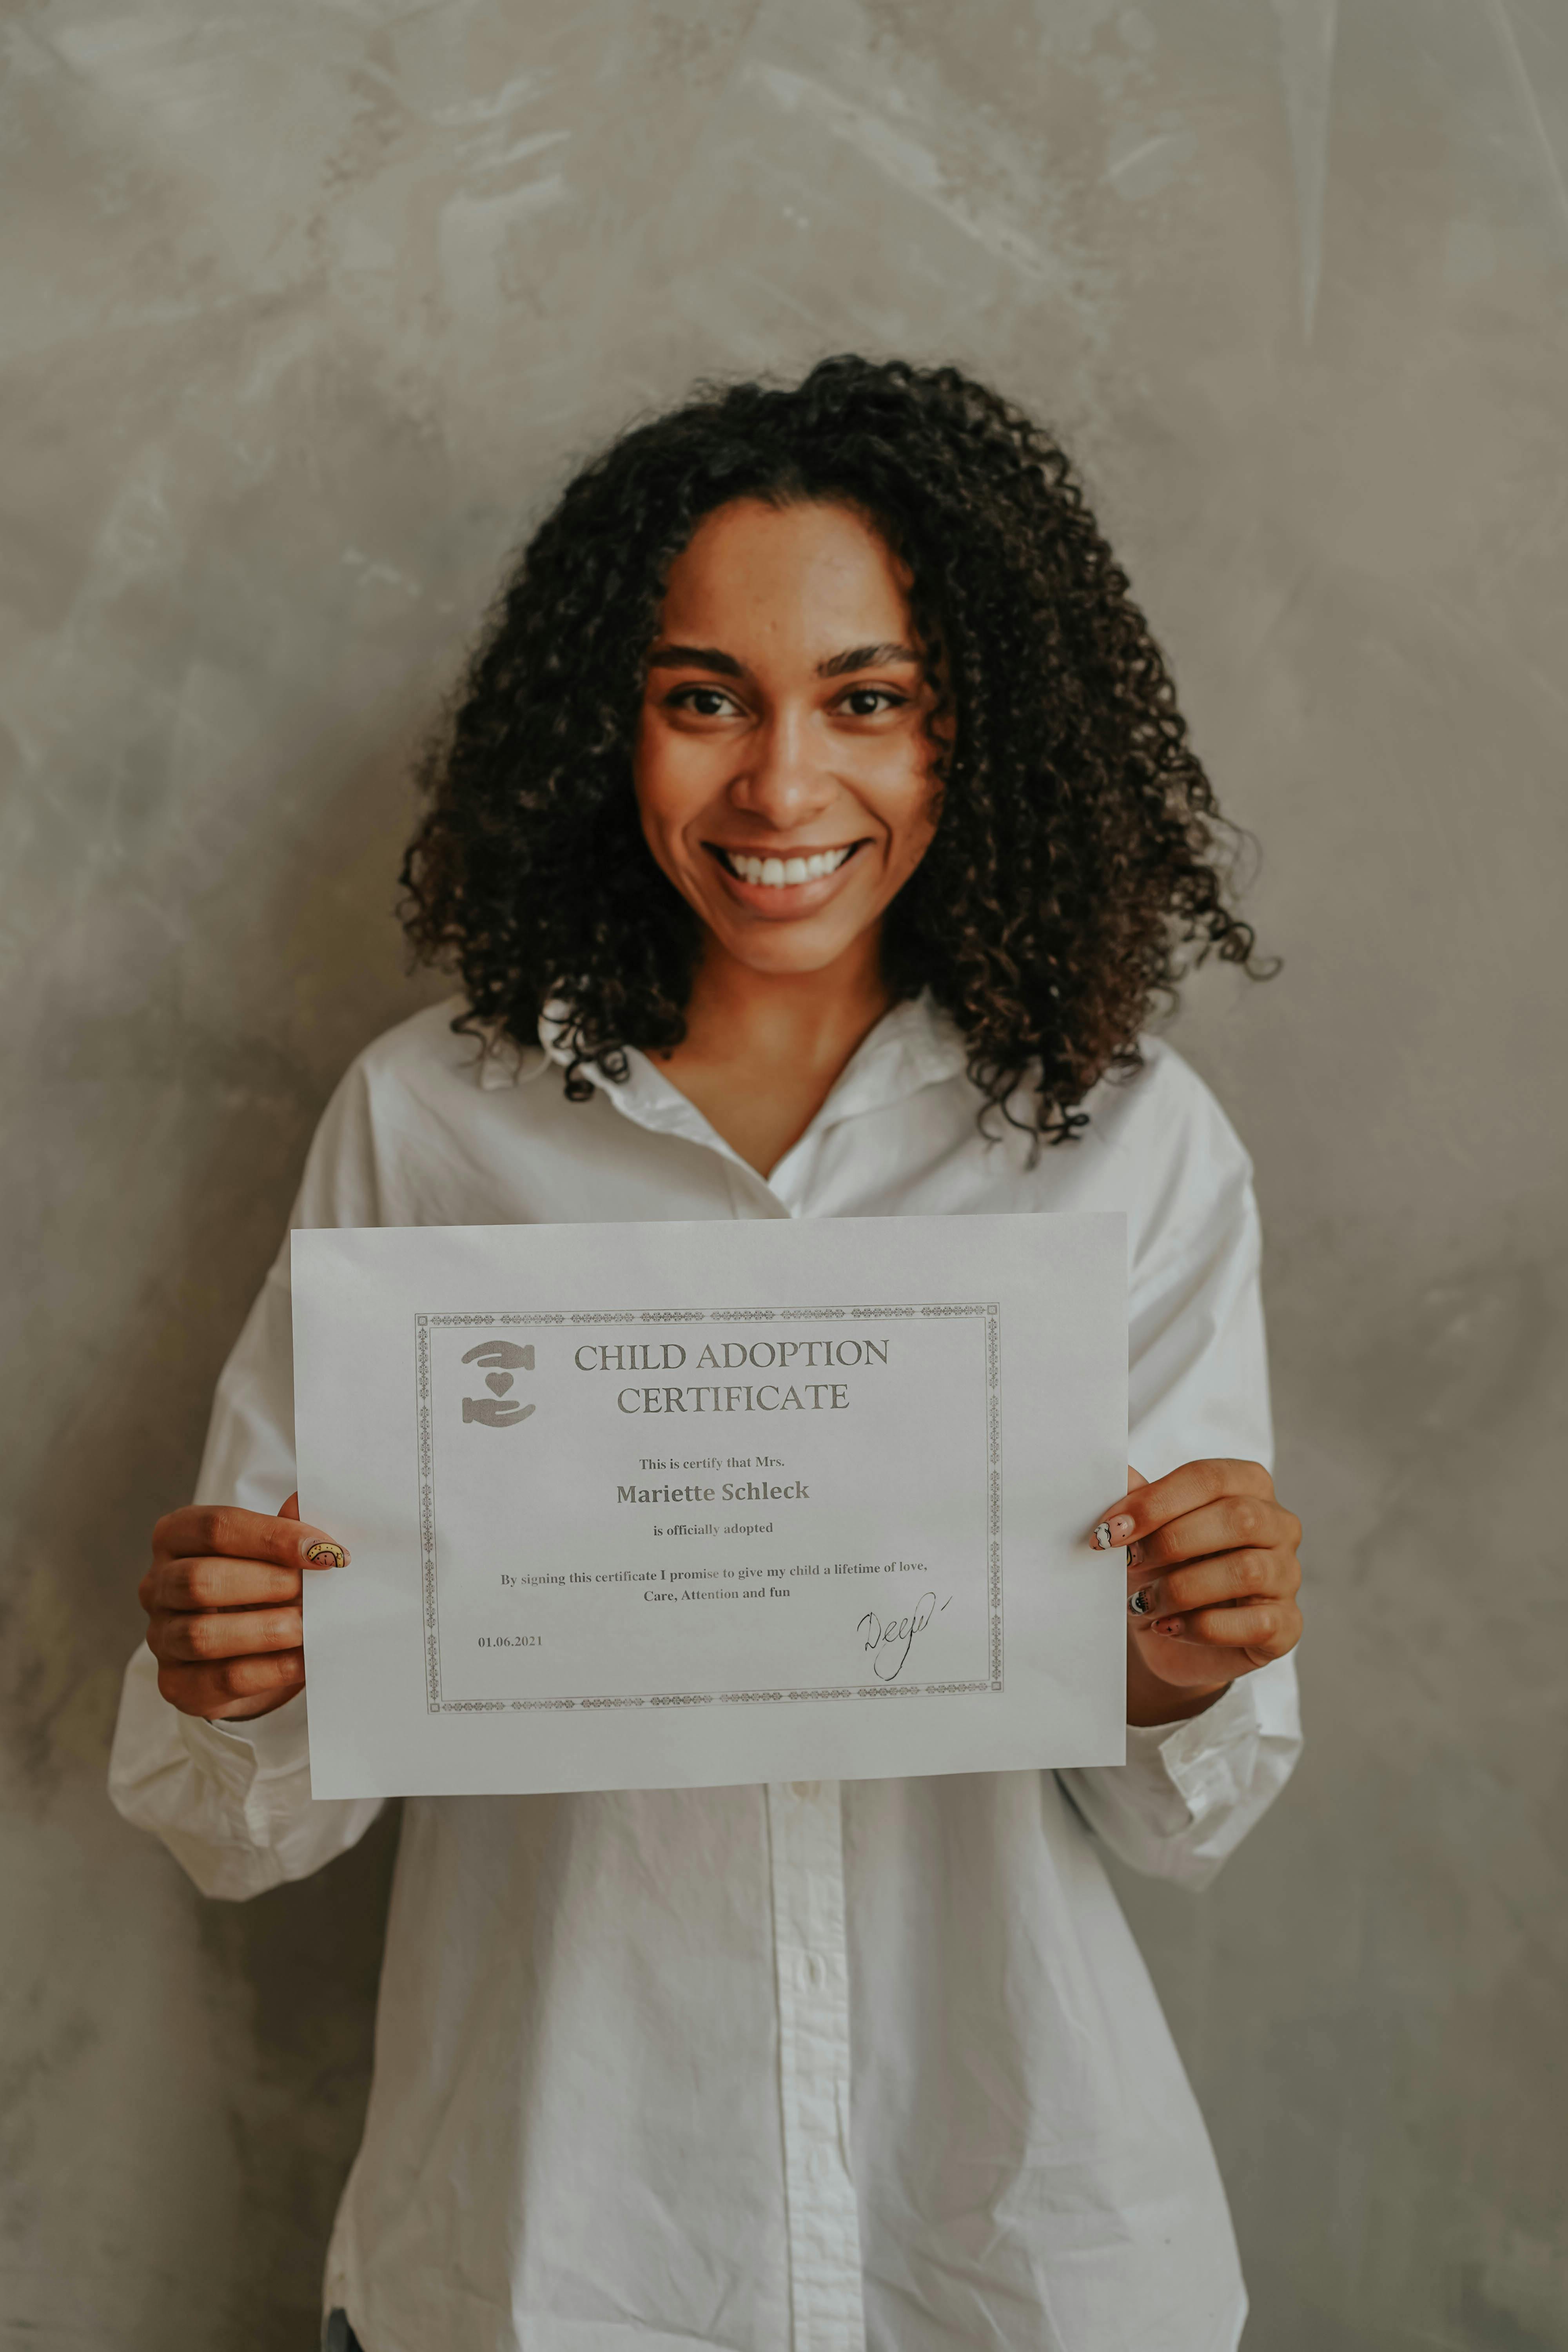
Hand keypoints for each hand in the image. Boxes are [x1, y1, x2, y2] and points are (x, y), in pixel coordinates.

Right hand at [139, 1494, 347, 1720]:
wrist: (252, 1650)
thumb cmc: (261, 1586)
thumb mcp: (273, 1551)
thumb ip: (287, 1527)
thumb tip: (304, 1500)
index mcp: (176, 1537)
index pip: (215, 1527)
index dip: (272, 1537)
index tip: (324, 1551)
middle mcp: (159, 1586)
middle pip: (199, 1580)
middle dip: (264, 1583)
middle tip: (309, 1590)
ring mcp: (161, 1637)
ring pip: (202, 1634)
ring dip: (264, 1630)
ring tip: (307, 1627)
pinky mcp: (177, 1684)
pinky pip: (220, 1679)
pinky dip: (270, 1670)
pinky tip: (304, 1661)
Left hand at [1093, 1461, 1302, 1727]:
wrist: (1168, 1635)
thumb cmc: (1161, 1570)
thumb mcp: (1143, 1534)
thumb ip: (1137, 1501)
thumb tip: (1119, 1472)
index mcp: (1247, 1486)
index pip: (1208, 1478)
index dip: (1155, 1502)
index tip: (1110, 1529)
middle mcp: (1278, 1525)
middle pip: (1238, 1518)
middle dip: (1172, 1541)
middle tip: (1128, 1562)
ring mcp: (1287, 1575)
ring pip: (1247, 1571)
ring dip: (1182, 1588)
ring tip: (1143, 1602)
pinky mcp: (1287, 1624)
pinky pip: (1255, 1624)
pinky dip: (1202, 1627)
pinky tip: (1168, 1627)